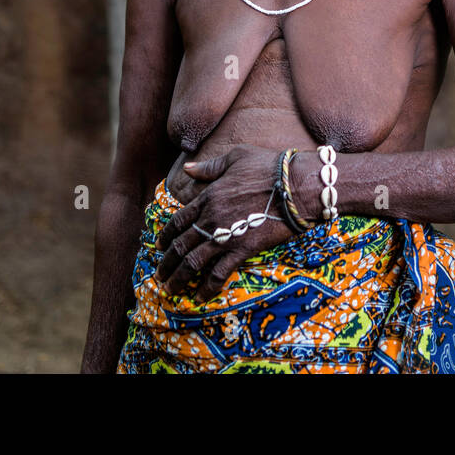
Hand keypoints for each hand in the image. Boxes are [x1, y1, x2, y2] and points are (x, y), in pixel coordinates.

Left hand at [154, 144, 291, 300]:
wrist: (295, 185)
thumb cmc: (268, 167)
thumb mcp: (236, 156)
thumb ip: (209, 167)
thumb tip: (188, 169)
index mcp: (208, 196)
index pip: (178, 220)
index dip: (166, 236)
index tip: (159, 247)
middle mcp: (211, 218)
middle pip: (181, 245)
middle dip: (166, 263)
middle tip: (159, 276)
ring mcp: (225, 236)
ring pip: (193, 262)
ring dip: (179, 278)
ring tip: (170, 290)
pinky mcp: (242, 250)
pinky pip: (219, 273)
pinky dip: (207, 287)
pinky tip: (199, 297)